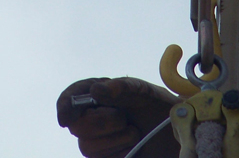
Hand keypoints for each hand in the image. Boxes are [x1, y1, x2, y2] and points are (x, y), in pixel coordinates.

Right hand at [57, 77, 180, 157]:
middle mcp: (92, 118)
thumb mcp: (141, 90)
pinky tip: (133, 146)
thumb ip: (121, 87)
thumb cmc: (155, 105)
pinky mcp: (109, 157)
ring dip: (114, 139)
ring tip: (133, 131)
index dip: (64, 106)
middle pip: (76, 126)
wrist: (174, 130)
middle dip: (100, 123)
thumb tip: (96, 90)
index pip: (70, 99)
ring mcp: (99, 141)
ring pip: (87, 147)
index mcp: (96, 96)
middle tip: (123, 118)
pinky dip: (120, 153)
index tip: (66, 117)